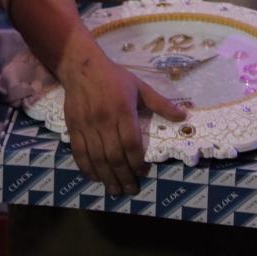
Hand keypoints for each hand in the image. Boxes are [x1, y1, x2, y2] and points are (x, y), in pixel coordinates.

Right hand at [58, 50, 185, 195]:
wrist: (82, 66)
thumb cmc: (114, 77)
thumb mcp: (140, 86)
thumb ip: (160, 103)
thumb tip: (183, 117)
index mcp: (123, 110)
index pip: (131, 143)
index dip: (137, 162)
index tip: (143, 173)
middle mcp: (104, 120)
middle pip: (114, 155)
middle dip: (124, 176)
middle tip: (131, 189)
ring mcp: (87, 124)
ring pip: (97, 157)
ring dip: (107, 177)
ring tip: (115, 190)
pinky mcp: (73, 126)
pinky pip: (79, 152)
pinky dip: (86, 168)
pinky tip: (95, 177)